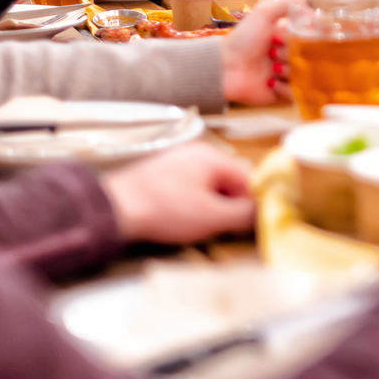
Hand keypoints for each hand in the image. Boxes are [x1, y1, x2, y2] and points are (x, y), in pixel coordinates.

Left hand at [101, 143, 255, 243]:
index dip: (253, 201)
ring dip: (212, 205)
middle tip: (223, 227)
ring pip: (209, 184)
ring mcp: (177, 160)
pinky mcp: (162, 173)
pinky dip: (194, 202)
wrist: (114, 209)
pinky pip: (190, 185)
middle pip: (229, 179)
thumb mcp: (211, 217)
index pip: (249, 176)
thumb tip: (264, 212)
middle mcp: (196, 152)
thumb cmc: (165, 210)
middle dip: (231, 203)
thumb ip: (244, 214)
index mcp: (212, 156)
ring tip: (201, 225)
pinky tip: (182, 218)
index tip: (249, 223)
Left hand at [220, 0, 301, 104]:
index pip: (312, 35)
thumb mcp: (263, 13)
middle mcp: (289, 53)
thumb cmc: (243, 40)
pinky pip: (297, 93)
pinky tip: (271, 82)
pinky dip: (285, 87)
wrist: (226, 68)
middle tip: (275, 52)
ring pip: (305, 73)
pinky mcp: (283, 92)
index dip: (308, 35)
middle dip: (293, 53)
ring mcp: (287, 74)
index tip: (300, 35)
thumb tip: (311, 9)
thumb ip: (288, 3)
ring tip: (272, 68)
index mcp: (287, 35)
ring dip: (288, 70)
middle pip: (310, 55)